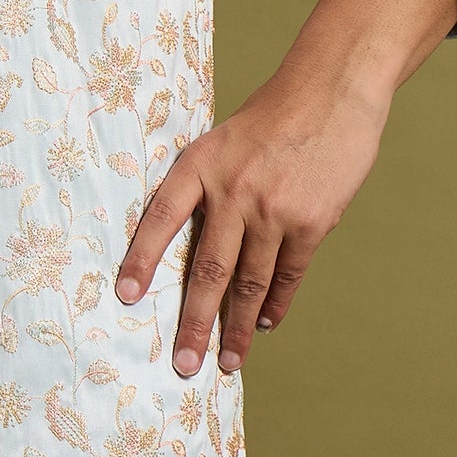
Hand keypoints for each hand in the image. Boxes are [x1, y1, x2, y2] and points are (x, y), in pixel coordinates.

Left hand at [112, 0, 456, 376]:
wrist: (331, 92)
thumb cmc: (273, 116)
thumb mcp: (224, 140)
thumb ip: (209, 188)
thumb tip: (195, 246)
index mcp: (200, 164)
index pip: (160, 217)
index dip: (141, 259)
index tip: (125, 296)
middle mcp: (232, 191)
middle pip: (207, 269)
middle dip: (194, 322)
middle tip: (183, 364)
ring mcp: (273, 210)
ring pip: (249, 283)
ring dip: (238, 328)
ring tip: (228, 361)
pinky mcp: (311, 223)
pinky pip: (287, 274)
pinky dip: (274, 303)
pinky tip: (264, 323)